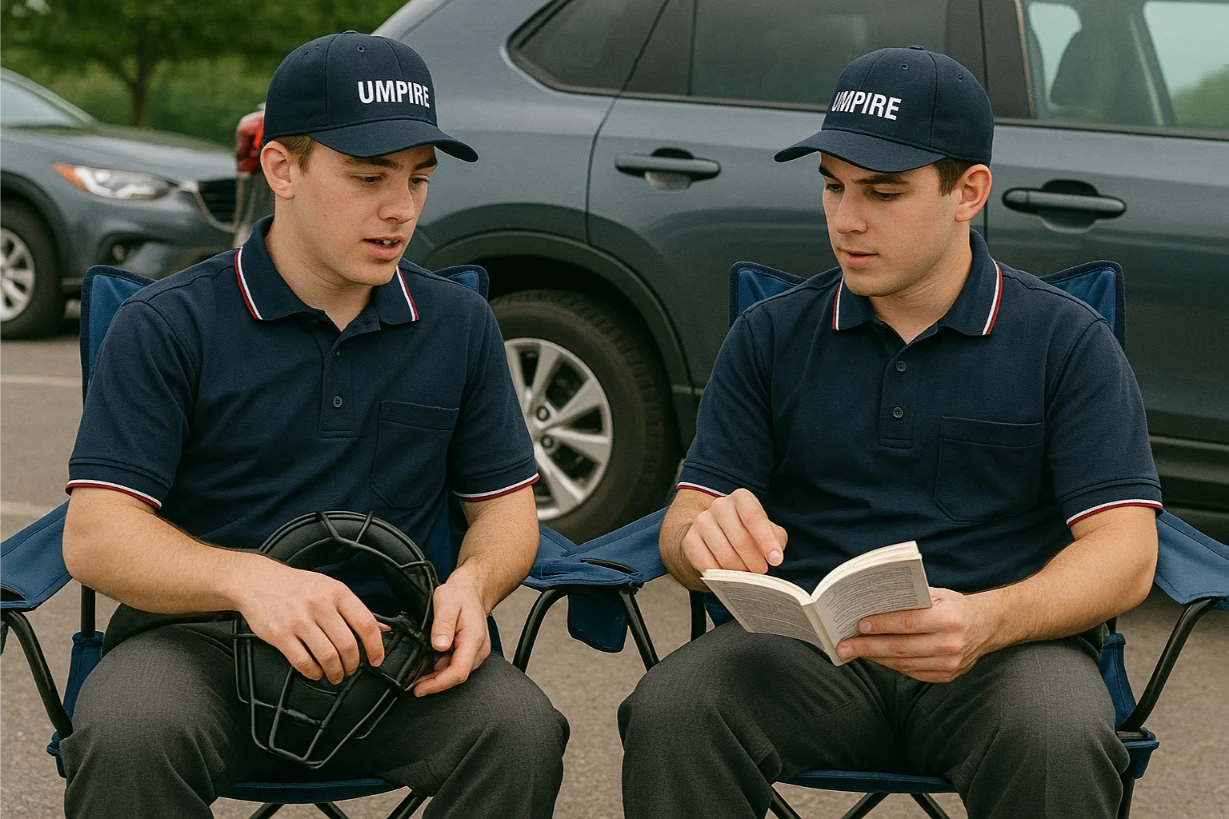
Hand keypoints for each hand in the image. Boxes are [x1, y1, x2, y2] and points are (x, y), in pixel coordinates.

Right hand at [238, 558, 384, 685]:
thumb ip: (354, 609)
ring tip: (336, 674)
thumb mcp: (330, 587)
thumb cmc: (297, 586)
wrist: (257, 581)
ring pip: (327, 656)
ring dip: (335, 672)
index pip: (365, 623)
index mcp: (336, 592)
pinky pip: (303, 662)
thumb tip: (382, 629)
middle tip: (352, 669)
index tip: (376, 659)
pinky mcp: (279, 634)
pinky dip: (313, 673)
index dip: (375, 647)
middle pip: (347, 644)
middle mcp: (319, 604)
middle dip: (353, 664)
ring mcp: (298, 619)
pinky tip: (316, 672)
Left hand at [413, 574, 491, 695]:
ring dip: (436, 677)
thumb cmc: (459, 595)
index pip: (459, 672)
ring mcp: (476, 653)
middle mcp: (478, 650)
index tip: (420, 689)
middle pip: (456, 676)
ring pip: (455, 673)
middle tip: (413, 681)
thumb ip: (443, 624)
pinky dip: (440, 669)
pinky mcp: (470, 653)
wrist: (471, 591)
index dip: (438, 684)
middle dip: (434, 683)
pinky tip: (428, 664)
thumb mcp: (446, 602)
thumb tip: (439, 646)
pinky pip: (455, 667)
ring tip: (418, 672)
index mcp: (473, 639)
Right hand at [684, 488, 787, 574]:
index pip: (754, 517)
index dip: (766, 540)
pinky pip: (706, 563)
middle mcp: (720, 505)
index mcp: (741, 498)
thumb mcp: (766, 530)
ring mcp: (702, 521)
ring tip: (746, 573)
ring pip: (724, 554)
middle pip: (740, 539)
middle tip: (761, 571)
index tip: (776, 560)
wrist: (714, 533)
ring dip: (739, 570)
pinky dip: (720, 574)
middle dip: (754, 561)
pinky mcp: (690, 539)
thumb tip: (774, 556)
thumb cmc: (747, 532)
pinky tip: (728, 576)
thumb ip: (775, 540)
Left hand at [835, 588, 992, 682]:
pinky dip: (890, 664)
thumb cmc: (954, 606)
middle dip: (868, 647)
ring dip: (875, 657)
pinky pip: (911, 672)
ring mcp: (949, 664)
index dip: (882, 625)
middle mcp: (951, 644)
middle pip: (901, 648)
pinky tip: (874, 657)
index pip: (909, 623)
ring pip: (903, 663)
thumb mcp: (938, 594)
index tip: (858, 625)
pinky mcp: (946, 676)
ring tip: (853, 651)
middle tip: (843, 646)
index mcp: (949, 619)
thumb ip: (910, 598)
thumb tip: (872, 602)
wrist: (986, 627)